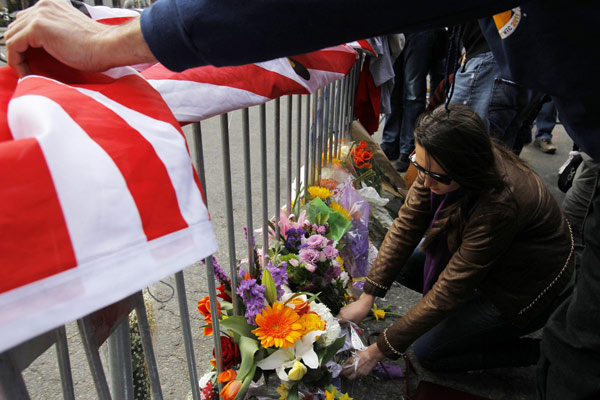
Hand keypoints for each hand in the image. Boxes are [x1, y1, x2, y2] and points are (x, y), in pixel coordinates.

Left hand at [5, 0, 155, 76]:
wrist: (108, 47)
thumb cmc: (98, 46)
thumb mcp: (71, 36)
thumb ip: (54, 36)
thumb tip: (41, 50)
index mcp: (53, 6)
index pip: (26, 21)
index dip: (25, 42)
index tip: (30, 59)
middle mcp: (44, 6)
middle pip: (16, 27)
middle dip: (19, 49)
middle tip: (27, 67)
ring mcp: (40, 14)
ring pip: (12, 36)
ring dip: (17, 56)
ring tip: (27, 71)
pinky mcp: (38, 27)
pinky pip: (14, 45)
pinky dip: (17, 61)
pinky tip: (27, 71)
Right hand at [337, 293, 374, 324]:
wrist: (363, 304)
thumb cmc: (360, 313)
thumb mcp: (355, 322)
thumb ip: (348, 325)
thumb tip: (344, 327)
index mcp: (343, 318)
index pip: (338, 324)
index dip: (340, 326)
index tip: (343, 328)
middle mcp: (341, 313)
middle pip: (338, 319)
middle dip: (341, 322)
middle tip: (345, 324)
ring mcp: (342, 309)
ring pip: (340, 316)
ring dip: (342, 318)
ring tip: (348, 320)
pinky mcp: (344, 307)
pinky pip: (342, 312)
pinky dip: (344, 315)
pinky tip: (349, 316)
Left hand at [341, 343, 384, 379]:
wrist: (373, 354)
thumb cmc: (364, 353)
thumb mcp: (355, 355)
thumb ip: (349, 360)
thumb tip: (345, 364)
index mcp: (352, 363)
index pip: (344, 369)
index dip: (342, 371)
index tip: (341, 371)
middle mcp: (355, 368)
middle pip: (347, 375)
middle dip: (345, 374)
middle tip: (344, 373)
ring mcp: (360, 372)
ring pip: (352, 377)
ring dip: (350, 376)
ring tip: (349, 374)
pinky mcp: (364, 374)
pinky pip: (359, 375)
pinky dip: (357, 374)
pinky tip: (358, 371)